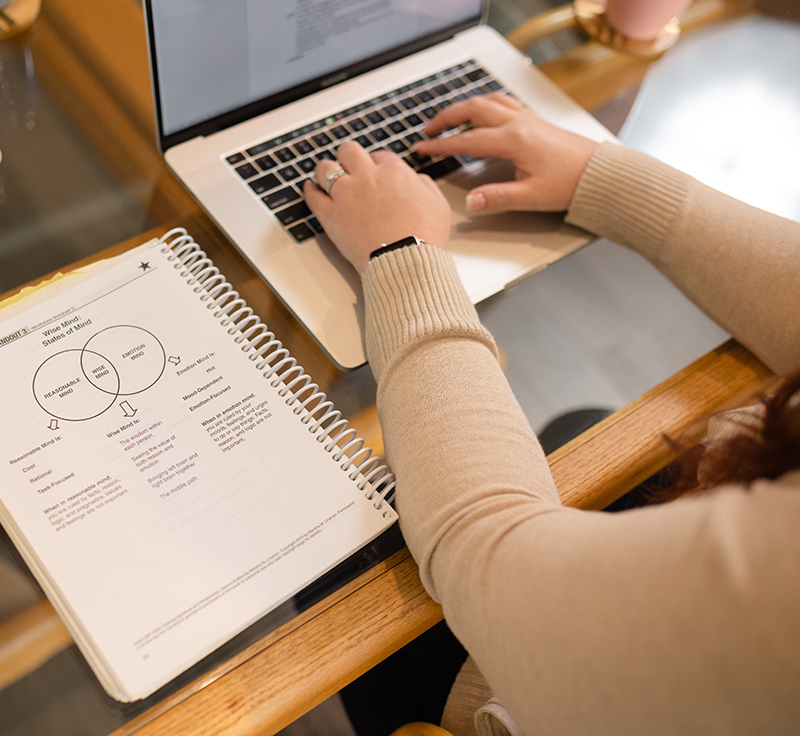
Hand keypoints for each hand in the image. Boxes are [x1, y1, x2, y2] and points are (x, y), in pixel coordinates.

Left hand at [304, 142, 450, 274]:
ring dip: (326, 169)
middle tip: (348, 165)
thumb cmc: (425, 237)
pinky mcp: (331, 216)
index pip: (380, 156)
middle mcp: (367, 177)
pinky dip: (310, 190)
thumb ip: (425, 186)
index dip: (376, 163)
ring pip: (326, 168)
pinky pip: (313, 196)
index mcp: (394, 171)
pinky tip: (310, 188)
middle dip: (348, 156)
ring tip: (326, 174)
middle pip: (349, 151)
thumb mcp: (439, 205)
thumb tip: (416, 180)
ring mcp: (346, 195)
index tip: (374, 172)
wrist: (406, 262)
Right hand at [416, 93, 597, 213]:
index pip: (467, 140)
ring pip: (488, 101)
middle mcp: (518, 123)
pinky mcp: (535, 120)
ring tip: (450, 118)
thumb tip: (470, 203)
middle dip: (446, 117)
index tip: (422, 148)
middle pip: (473, 109)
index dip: (441, 145)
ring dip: (465, 106)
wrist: (599, 172)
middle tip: (429, 129)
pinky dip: (485, 104)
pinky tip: (483, 112)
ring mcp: (527, 118)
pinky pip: (504, 102)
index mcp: (513, 140)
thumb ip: (497, 198)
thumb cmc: (570, 183)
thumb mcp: (530, 197)